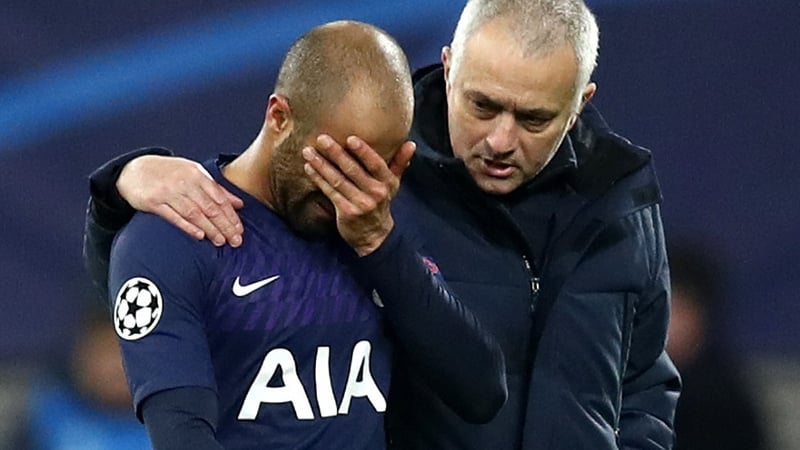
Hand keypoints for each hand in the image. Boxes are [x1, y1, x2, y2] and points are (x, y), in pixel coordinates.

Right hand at [117, 155, 244, 246]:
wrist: (134, 169)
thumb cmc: (169, 173)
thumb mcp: (194, 174)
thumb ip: (216, 189)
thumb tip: (239, 204)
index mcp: (197, 174)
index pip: (219, 198)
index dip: (231, 216)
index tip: (240, 230)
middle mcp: (184, 182)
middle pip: (209, 207)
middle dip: (225, 226)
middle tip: (235, 240)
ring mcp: (168, 192)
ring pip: (194, 213)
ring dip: (209, 229)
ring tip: (220, 241)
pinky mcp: (154, 202)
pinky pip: (174, 216)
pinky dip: (188, 227)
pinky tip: (199, 236)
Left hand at [302, 134, 414, 255]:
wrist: (374, 236)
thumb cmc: (381, 203)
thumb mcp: (393, 184)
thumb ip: (400, 162)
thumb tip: (411, 144)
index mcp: (387, 182)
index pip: (375, 164)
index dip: (363, 151)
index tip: (350, 138)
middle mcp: (375, 193)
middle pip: (353, 170)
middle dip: (336, 153)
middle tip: (321, 139)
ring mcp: (360, 203)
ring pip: (338, 180)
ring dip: (321, 165)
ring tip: (308, 152)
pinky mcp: (346, 211)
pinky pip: (330, 192)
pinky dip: (318, 179)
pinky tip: (309, 168)